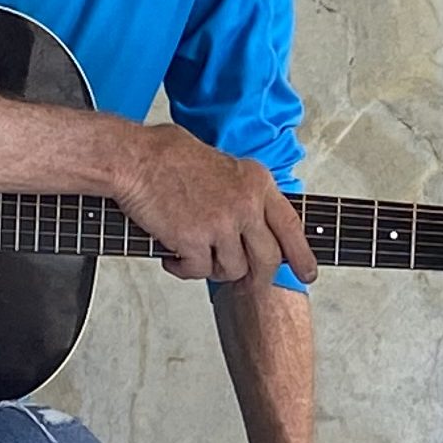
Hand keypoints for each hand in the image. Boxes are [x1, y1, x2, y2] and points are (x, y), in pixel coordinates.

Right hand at [116, 125, 316, 284]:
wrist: (135, 158)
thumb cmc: (168, 156)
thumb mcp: (223, 165)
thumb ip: (243, 193)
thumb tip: (251, 224)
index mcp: (257, 182)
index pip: (291, 226)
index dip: (302, 255)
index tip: (307, 274)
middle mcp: (246, 204)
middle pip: (267, 258)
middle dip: (258, 277)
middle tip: (248, 285)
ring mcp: (222, 223)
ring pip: (232, 269)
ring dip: (212, 269)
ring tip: (194, 256)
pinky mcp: (195, 239)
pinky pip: (198, 271)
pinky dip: (183, 269)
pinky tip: (172, 257)